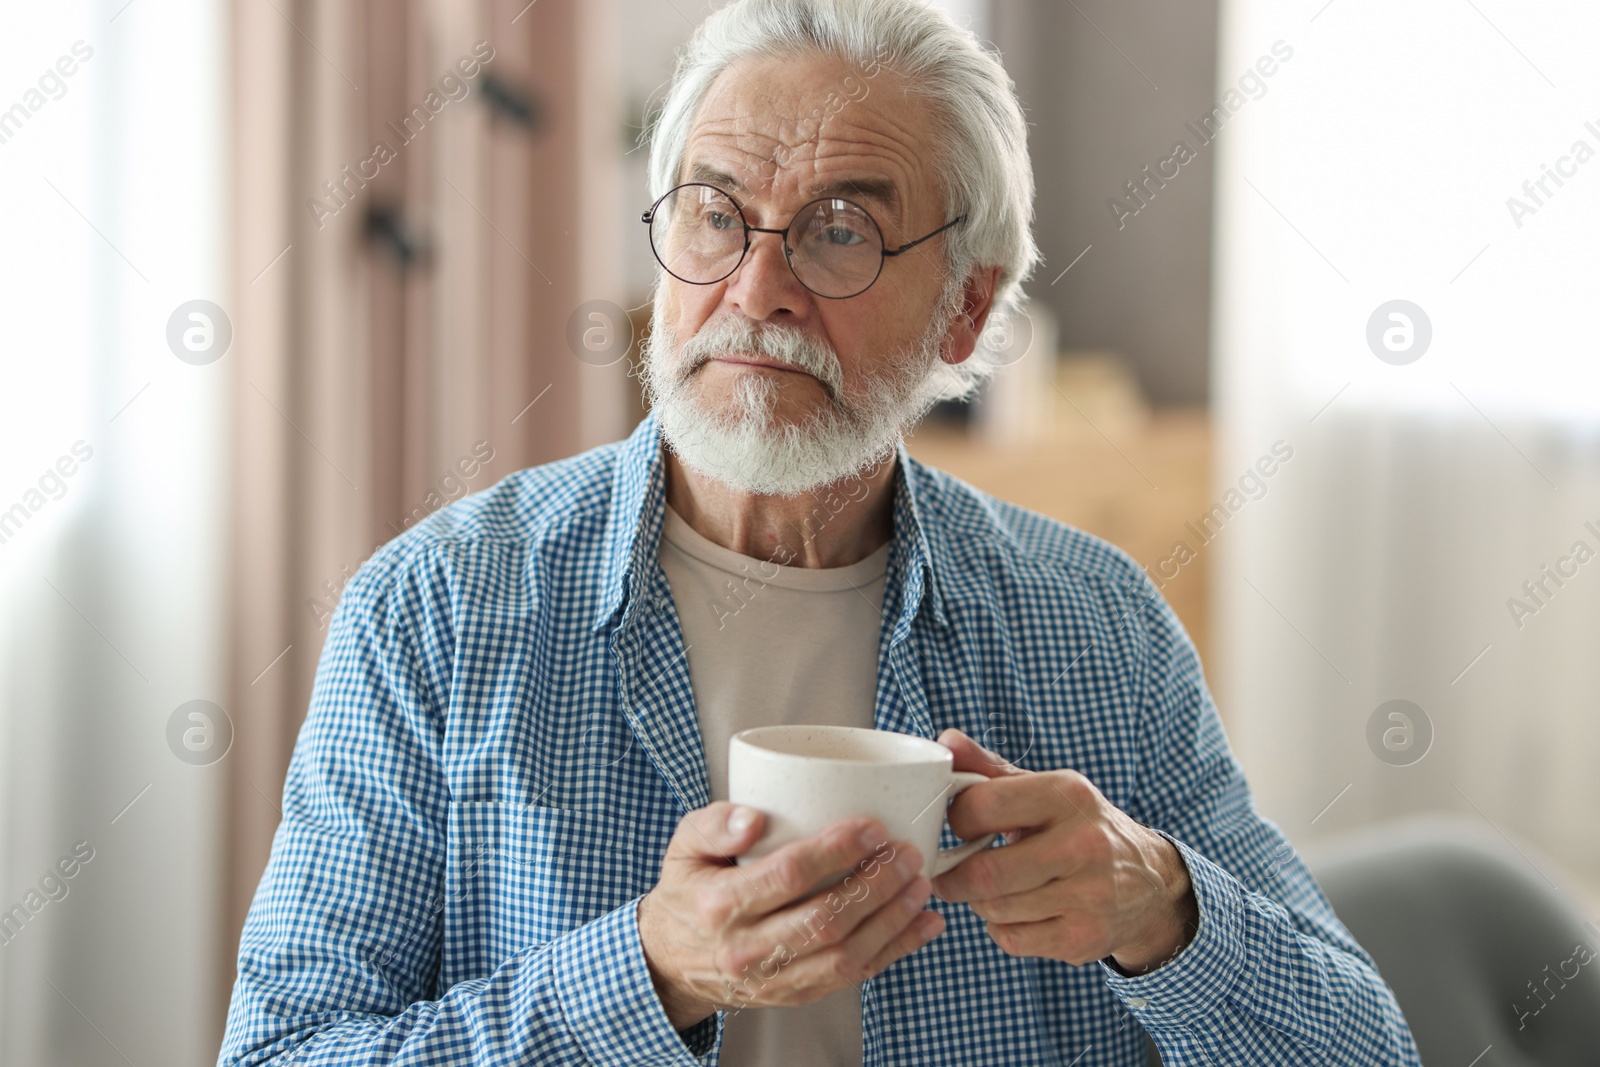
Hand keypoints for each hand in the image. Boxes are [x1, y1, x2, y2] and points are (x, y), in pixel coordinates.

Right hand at [637, 801, 945, 1029]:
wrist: (671, 959)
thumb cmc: (688, 889)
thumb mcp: (683, 845)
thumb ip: (714, 823)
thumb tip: (754, 817)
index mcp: (720, 905)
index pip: (786, 876)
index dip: (835, 851)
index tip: (872, 827)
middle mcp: (746, 950)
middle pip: (825, 920)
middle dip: (875, 885)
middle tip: (907, 853)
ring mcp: (772, 980)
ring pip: (844, 956)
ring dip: (891, 921)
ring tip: (921, 884)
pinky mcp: (793, 995)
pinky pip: (850, 978)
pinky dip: (894, 951)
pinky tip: (922, 925)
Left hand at [928, 729, 1197, 973]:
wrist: (1150, 882)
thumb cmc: (1078, 827)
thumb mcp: (1043, 789)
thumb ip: (989, 768)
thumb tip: (946, 741)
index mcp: (1067, 794)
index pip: (982, 806)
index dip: (956, 820)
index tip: (958, 826)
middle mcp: (1083, 844)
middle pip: (985, 873)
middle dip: (953, 877)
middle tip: (948, 873)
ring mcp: (1088, 895)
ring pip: (994, 910)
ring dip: (979, 902)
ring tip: (991, 888)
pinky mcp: (1084, 938)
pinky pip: (1011, 940)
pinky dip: (1001, 928)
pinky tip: (1018, 911)